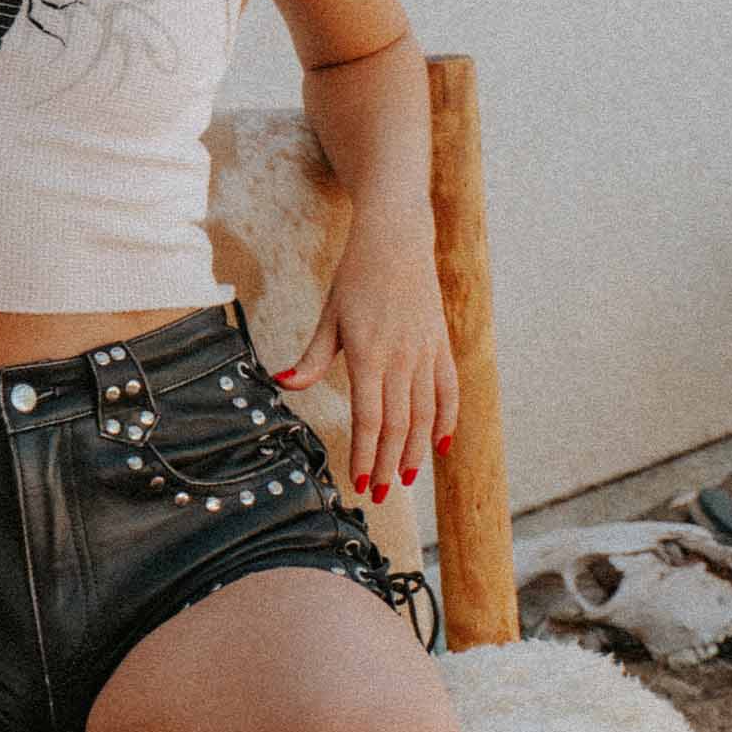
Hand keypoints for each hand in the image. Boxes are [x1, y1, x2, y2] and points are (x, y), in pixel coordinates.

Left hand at [273, 207, 456, 505]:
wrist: (396, 237)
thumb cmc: (356, 276)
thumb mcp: (330, 315)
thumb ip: (312, 358)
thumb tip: (283, 385)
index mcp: (369, 355)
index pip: (368, 419)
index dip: (364, 455)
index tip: (360, 482)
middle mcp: (402, 359)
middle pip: (398, 425)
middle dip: (387, 464)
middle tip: (379, 494)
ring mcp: (426, 352)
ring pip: (425, 414)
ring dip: (415, 450)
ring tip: (405, 477)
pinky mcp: (441, 344)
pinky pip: (448, 390)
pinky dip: (447, 418)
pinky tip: (441, 443)